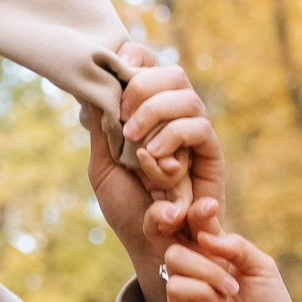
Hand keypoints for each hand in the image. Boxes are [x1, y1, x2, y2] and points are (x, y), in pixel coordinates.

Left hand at [85, 44, 224, 301]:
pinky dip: (173, 137)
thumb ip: (100, 129)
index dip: (136, 56)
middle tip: (121, 115)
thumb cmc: (129, 208)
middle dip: (142, 86)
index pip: (149, 66)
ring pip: (186, 95)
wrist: (152, 246)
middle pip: (171, 72)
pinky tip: (155, 157)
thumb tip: (90, 88)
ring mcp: (194, 132)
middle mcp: (174, 117)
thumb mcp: (103, 166)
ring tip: (135, 141)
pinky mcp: (211, 153)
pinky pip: (198, 127)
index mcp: (147, 113)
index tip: (117, 63)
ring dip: (155, 112)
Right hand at [158, 210, 293, 301]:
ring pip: (173, 258)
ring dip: (206, 269)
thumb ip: (237, 246)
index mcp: (215, 252)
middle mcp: (197, 267)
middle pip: (172, 234)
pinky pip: (174, 287)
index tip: (210, 208)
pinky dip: (199, 289)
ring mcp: (188, 291)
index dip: (194, 210)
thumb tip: (207, 235)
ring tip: (231, 289)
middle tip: (216, 249)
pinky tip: (220, 300)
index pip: (193, 222)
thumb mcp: (263, 267)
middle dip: (189, 233)